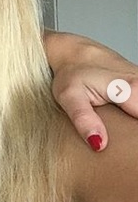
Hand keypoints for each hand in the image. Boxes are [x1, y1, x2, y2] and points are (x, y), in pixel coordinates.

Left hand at [49, 33, 137, 150]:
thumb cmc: (70, 73)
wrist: (73, 52)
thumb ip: (84, 120)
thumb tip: (99, 144)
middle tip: (122, 144)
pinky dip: (134, 114)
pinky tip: (125, 119)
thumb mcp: (69, 97)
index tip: (127, 149)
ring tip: (122, 129)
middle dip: (135, 132)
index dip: (134, 138)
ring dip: (134, 122)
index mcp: (130, 89)